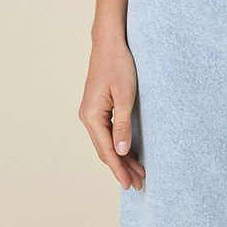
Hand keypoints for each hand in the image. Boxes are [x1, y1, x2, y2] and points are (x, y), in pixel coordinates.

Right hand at [78, 33, 145, 190]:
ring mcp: (91, 113)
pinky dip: (118, 144)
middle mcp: (87, 117)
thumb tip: (121, 152)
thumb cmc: (119, 65)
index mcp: (92, 116)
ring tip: (137, 172)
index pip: (107, 151)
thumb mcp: (125, 96)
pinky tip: (129, 152)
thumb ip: (123, 125)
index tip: (130, 184)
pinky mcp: (97, 108)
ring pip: (106, 143)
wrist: (109, 42)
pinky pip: (107, 133)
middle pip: (105, 150)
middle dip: (121, 168)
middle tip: (138, 183)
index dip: (119, 169)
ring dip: (121, 158)